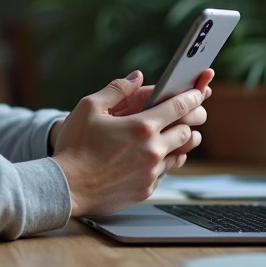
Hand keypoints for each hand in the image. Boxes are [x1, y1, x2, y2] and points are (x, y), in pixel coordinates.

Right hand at [51, 69, 213, 216]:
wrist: (66, 187)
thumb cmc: (75, 147)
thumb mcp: (89, 108)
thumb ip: (117, 89)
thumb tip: (136, 77)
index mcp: (141, 127)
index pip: (179, 106)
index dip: (193, 96)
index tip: (199, 91)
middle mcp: (153, 150)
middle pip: (187, 131)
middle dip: (190, 119)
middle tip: (186, 113)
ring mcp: (152, 172)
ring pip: (181, 153)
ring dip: (181, 142)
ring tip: (172, 134)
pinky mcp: (147, 189)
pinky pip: (166, 171)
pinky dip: (165, 161)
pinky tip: (153, 156)